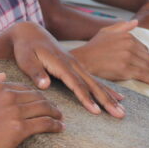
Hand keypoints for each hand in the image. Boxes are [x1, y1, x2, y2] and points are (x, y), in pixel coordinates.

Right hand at [0, 73, 63, 147]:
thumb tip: (2, 76)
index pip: (24, 88)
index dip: (35, 95)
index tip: (41, 102)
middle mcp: (8, 96)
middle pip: (37, 96)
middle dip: (48, 103)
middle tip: (55, 110)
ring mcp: (15, 112)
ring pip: (43, 108)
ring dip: (55, 113)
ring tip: (60, 118)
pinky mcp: (19, 128)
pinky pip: (44, 123)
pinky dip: (55, 125)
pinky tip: (59, 127)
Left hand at [8, 22, 123, 116]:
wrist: (31, 33)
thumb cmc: (26, 48)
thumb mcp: (25, 59)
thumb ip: (35, 72)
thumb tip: (45, 85)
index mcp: (61, 63)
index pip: (76, 83)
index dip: (86, 98)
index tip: (97, 111)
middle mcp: (73, 64)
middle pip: (93, 84)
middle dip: (107, 100)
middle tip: (120, 114)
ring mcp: (77, 65)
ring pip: (97, 83)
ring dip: (110, 97)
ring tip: (122, 111)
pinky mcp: (77, 67)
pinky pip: (95, 80)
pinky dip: (107, 90)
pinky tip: (118, 98)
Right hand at [70, 20, 148, 85]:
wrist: (82, 60)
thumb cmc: (92, 48)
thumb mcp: (106, 32)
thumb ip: (122, 26)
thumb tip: (135, 22)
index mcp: (127, 36)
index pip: (144, 49)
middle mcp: (129, 44)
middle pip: (148, 58)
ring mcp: (127, 56)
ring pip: (147, 66)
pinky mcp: (124, 69)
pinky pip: (142, 74)